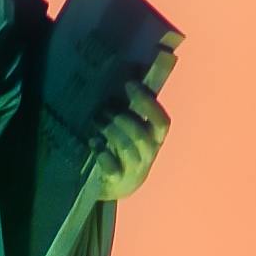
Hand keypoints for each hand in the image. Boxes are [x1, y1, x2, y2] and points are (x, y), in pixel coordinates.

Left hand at [88, 90, 168, 204]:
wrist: (119, 186)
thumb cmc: (125, 150)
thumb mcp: (134, 131)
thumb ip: (134, 109)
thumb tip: (129, 69)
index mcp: (156, 139)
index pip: (162, 122)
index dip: (147, 102)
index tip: (130, 85)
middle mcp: (148, 154)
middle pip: (140, 133)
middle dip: (121, 118)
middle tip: (104, 109)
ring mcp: (133, 169)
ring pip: (125, 146)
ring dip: (109, 130)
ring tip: (96, 120)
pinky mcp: (117, 180)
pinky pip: (110, 166)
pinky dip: (100, 152)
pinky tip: (93, 142)